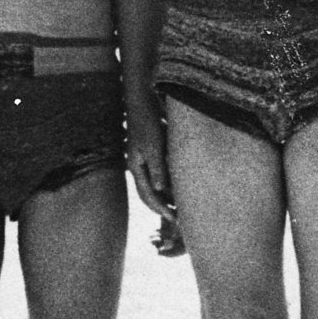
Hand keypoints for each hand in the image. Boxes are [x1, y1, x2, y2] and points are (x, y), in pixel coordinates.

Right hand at [126, 100, 176, 221]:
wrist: (143, 99)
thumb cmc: (147, 120)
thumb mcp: (154, 145)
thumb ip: (157, 167)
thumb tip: (159, 190)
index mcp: (136, 166)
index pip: (147, 195)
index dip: (160, 209)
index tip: (174, 220)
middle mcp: (138, 165)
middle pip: (149, 193)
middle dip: (163, 207)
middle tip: (179, 218)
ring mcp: (144, 158)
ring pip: (155, 184)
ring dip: (167, 195)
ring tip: (181, 205)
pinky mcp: (152, 150)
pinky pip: (160, 172)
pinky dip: (169, 181)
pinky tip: (180, 184)